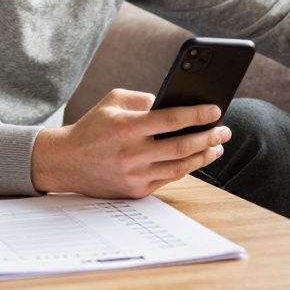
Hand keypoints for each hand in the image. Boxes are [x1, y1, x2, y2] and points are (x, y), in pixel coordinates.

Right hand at [30, 89, 230, 197]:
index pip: (172, 119)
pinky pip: (168, 178)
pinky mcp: (135, 191)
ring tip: (217, 146)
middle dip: (209, 137)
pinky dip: (186, 168)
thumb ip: (144, 98)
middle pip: (182, 146)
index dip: (198, 115)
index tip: (216, 110)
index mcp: (127, 127)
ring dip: (204, 156)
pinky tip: (197, 158)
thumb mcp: (113, 101)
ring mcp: (134, 175)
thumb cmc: (92, 127)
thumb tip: (175, 102)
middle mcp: (132, 153)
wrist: (65, 162)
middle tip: (225, 130)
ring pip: (180, 167)